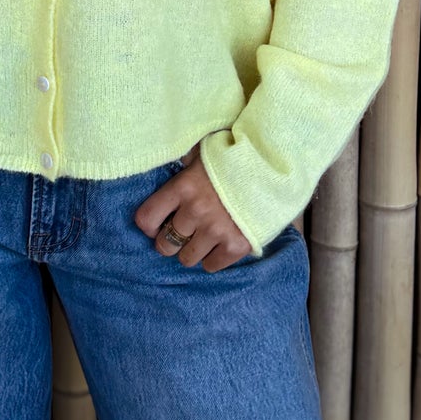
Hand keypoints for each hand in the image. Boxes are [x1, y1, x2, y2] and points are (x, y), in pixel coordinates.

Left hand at [133, 142, 251, 271]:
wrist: (273, 168)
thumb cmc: (233, 158)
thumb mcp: (201, 153)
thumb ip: (182, 164)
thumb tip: (166, 163)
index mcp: (183, 187)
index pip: (146, 218)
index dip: (149, 225)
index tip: (157, 224)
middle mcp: (195, 211)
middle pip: (165, 244)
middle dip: (169, 241)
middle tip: (180, 234)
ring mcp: (216, 230)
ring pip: (187, 259)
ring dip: (191, 250)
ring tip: (200, 239)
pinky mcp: (236, 245)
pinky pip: (212, 266)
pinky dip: (213, 259)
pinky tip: (218, 245)